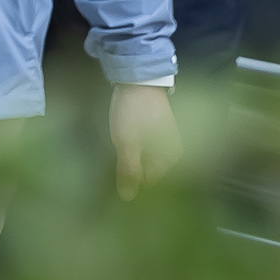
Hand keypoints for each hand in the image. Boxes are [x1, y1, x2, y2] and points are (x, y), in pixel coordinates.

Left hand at [110, 84, 182, 200]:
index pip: (150, 185)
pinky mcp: (155, 134)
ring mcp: (164, 143)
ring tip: (111, 170)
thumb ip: (129, 171)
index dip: (132, 188)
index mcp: (170, 159)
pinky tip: (118, 155)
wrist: (138, 79)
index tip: (111, 193)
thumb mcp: (128, 144)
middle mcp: (172, 154)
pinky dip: (132, 156)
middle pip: (148, 175)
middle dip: (131, 179)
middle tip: (107, 182)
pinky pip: (144, 153)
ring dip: (130, 168)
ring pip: (145, 164)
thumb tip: (128, 199)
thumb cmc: (134, 113)